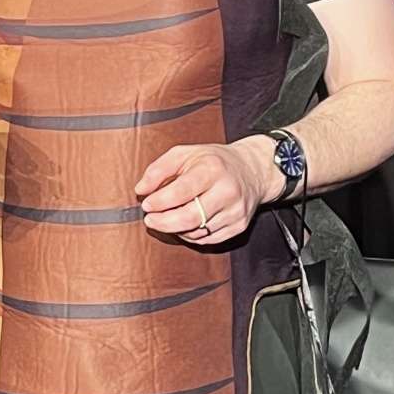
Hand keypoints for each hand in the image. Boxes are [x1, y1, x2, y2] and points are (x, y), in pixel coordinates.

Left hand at [135, 137, 279, 245]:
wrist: (251, 170)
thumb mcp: (184, 153)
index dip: (160, 202)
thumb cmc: (213, 161)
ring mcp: (235, 211)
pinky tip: (183, 225)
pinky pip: (208, 239)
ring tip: (165, 220)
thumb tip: (141, 190)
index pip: (182, 191)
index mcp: (212, 169)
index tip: (146, 204)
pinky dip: (190, 235)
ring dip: (175, 229)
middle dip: (164, 222)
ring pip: (198, 231)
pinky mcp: (239, 226)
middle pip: (190, 217)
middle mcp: (227, 191)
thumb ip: (158, 169)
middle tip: (149, 220)